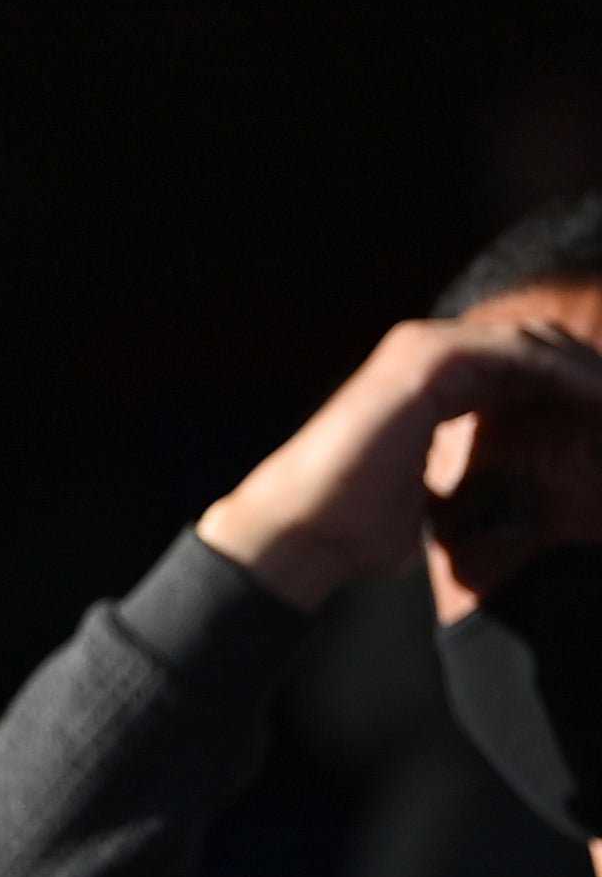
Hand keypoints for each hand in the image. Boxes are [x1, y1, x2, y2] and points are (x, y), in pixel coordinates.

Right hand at [196, 315, 601, 607]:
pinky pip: (519, 355)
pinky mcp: (426, 359)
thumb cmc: (352, 532)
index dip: (571, 389)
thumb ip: (459, 480)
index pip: (518, 368)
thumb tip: (489, 513)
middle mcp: (425, 356)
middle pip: (534, 344)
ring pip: (533, 342)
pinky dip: (566, 375)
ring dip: (588, 371)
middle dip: (589, 373)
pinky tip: (599, 401)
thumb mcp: (427, 499)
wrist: (303, 534)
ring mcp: (423, 350)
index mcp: (427, 386)